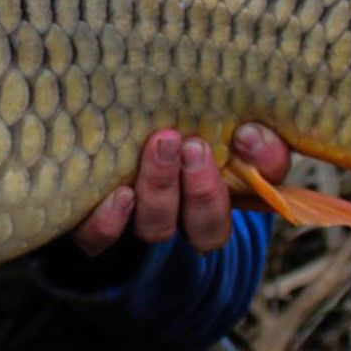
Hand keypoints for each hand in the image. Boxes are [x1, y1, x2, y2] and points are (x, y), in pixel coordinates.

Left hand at [70, 124, 291, 257]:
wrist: (90, 141)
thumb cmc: (159, 114)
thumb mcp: (199, 109)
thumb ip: (230, 115)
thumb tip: (249, 128)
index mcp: (223, 186)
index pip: (261, 188)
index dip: (261, 167)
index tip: (245, 134)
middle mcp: (184, 215)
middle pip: (206, 227)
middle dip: (204, 190)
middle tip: (193, 146)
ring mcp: (140, 222)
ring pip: (157, 228)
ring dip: (161, 189)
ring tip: (160, 145)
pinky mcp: (95, 229)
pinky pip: (100, 240)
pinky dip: (111, 222)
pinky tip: (119, 195)